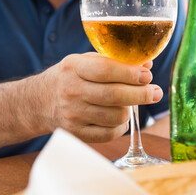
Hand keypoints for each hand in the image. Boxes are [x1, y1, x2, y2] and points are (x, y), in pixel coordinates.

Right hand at [37, 53, 161, 142]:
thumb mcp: (85, 61)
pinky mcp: (76, 133)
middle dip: (141, 94)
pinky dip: (121, 126)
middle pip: (114, 96)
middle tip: (156, 92)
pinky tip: (120, 117)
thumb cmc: (70, 77)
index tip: (147, 75)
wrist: (39, 101)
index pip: (106, 70)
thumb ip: (114, 61)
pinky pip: (109, 134)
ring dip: (130, 109)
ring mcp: (73, 114)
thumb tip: (147, 64)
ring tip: (131, 102)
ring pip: (116, 116)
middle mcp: (72, 91)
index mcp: (74, 68)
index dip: (131, 73)